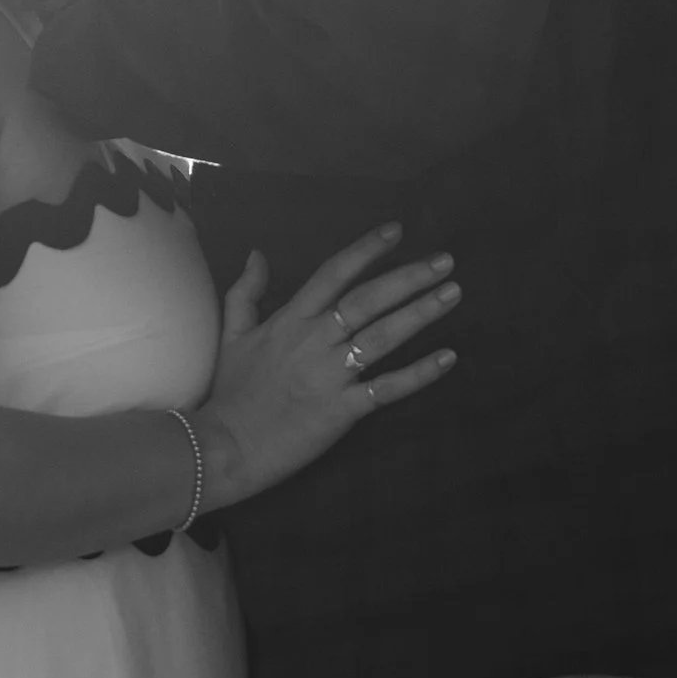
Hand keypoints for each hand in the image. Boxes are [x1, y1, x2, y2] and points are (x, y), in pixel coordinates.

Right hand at [194, 226, 459, 510]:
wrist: (223, 447)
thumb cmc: (229, 393)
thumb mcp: (231, 334)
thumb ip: (246, 292)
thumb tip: (258, 254)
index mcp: (291, 319)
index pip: (334, 273)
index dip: (367, 250)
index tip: (397, 231)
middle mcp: (315, 340)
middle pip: (369, 299)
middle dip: (409, 277)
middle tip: (445, 261)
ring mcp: (331, 375)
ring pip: (383, 336)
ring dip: (421, 313)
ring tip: (453, 293)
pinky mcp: (342, 410)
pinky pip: (387, 388)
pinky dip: (419, 374)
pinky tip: (448, 358)